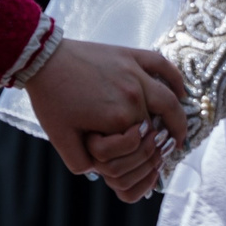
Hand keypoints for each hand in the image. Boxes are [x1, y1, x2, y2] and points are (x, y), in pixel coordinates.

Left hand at [24, 39, 190, 202]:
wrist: (42, 60)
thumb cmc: (51, 100)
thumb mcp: (61, 139)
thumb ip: (82, 163)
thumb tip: (100, 170)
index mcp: (119, 118)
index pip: (142, 144)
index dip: (139, 156)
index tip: (139, 161)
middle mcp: (134, 95)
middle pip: (158, 124)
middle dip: (160, 140)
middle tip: (165, 148)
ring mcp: (136, 73)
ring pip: (170, 99)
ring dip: (178, 117)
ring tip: (180, 130)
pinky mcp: (131, 55)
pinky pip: (163, 65)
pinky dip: (175, 79)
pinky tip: (182, 91)